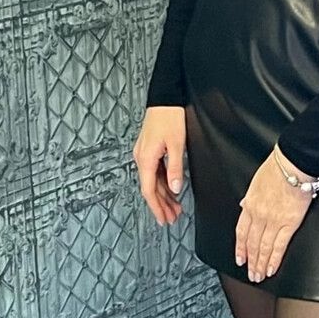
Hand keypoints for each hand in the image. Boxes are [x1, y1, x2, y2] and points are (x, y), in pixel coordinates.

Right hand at [133, 105, 186, 223]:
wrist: (165, 98)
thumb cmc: (170, 117)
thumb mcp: (177, 145)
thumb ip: (175, 168)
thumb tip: (175, 188)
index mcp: (145, 159)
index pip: (148, 191)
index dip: (156, 207)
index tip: (163, 219)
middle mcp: (141, 158)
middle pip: (150, 188)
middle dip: (161, 205)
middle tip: (172, 218)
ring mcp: (144, 154)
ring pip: (152, 181)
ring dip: (163, 195)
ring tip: (175, 207)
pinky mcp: (149, 149)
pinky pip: (154, 172)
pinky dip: (163, 183)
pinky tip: (171, 189)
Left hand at [235, 147, 318, 282]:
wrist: (293, 165)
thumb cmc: (278, 168)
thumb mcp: (256, 181)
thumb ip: (250, 196)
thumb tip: (244, 205)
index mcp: (250, 205)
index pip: (241, 231)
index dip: (240, 248)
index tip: (240, 259)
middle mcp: (258, 215)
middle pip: (251, 243)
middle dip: (250, 261)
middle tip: (251, 274)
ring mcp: (273, 221)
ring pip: (263, 248)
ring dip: (260, 264)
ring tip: (260, 276)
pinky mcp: (289, 223)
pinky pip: (279, 246)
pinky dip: (274, 259)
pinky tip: (271, 269)